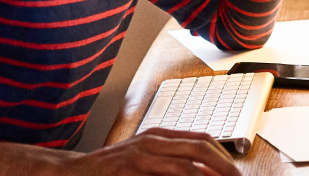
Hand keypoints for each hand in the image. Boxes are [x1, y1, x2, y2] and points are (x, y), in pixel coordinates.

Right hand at [0, 128, 240, 175]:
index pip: (203, 140)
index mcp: (159, 137)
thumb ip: (168, 168)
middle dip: (226, 165)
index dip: (224, 156)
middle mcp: (154, 139)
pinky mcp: (134, 164)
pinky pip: (173, 171)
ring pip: (192, 159)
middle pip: (203, 146)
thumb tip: (198, 175)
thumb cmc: (109, 173)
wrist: (73, 173)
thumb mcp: (143, 166)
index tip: (236, 173)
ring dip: (214, 173)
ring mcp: (144, 150)